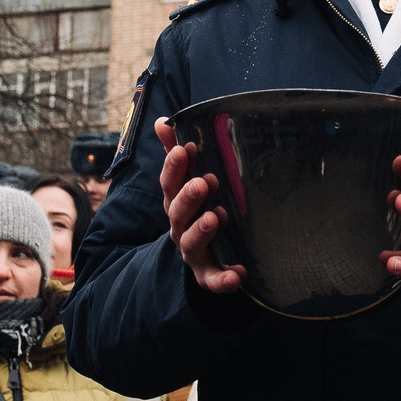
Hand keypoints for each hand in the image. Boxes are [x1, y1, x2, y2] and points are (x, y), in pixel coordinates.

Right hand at [155, 119, 243, 295]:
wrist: (204, 254)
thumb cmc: (197, 207)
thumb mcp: (188, 178)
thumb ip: (176, 150)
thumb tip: (162, 121)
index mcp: (175, 202)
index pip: (169, 183)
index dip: (174, 167)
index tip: (184, 150)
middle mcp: (180, 226)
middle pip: (178, 213)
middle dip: (189, 197)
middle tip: (204, 182)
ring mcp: (193, 251)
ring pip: (191, 243)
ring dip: (202, 230)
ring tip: (216, 216)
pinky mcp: (209, 274)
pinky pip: (213, 279)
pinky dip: (223, 279)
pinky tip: (238, 275)